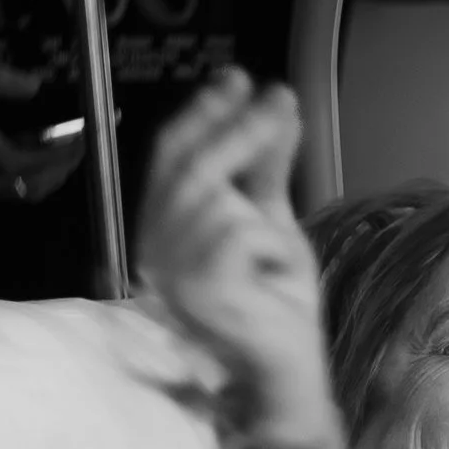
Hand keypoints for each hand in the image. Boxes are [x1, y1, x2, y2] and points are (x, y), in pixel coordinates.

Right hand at [0, 61, 87, 203]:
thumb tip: (34, 86)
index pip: (15, 162)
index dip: (51, 155)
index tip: (78, 139)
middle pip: (30, 184)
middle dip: (64, 164)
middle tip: (87, 140)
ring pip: (33, 191)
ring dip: (61, 171)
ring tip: (78, 145)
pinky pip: (30, 189)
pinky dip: (51, 174)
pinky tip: (61, 150)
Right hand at [132, 70, 334, 444]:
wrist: (291, 371)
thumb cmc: (277, 303)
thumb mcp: (274, 221)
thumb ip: (266, 167)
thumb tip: (274, 100)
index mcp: (166, 230)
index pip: (170, 158)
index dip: (203, 113)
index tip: (238, 77)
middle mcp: (158, 252)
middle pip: (187, 167)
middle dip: (236, 126)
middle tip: (279, 99)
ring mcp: (174, 277)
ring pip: (212, 199)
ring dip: (258, 200)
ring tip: (275, 239)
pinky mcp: (201, 297)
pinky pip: (233, 236)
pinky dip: (263, 240)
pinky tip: (269, 262)